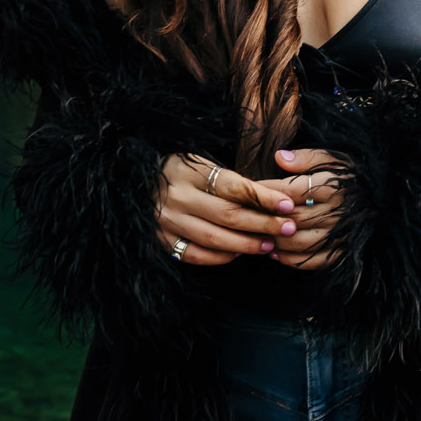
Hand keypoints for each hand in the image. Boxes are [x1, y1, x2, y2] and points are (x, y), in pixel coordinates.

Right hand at [154, 152, 299, 265]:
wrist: (132, 182)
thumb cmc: (178, 171)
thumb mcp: (200, 163)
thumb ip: (230, 179)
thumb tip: (272, 198)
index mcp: (189, 171)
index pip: (234, 187)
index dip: (264, 197)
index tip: (288, 204)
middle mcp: (177, 197)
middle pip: (228, 215)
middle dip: (263, 224)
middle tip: (288, 229)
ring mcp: (167, 221)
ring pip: (214, 238)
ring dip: (246, 244)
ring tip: (269, 244)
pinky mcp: (161, 240)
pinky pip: (195, 255)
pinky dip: (220, 257)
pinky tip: (238, 254)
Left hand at [258, 147, 349, 268]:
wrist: (379, 198)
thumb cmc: (349, 176)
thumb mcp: (332, 159)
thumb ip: (306, 157)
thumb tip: (280, 156)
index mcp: (335, 187)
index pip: (293, 190)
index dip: (268, 190)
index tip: (250, 189)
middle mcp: (338, 213)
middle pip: (294, 218)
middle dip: (268, 218)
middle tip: (246, 215)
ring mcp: (340, 235)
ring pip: (300, 242)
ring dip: (276, 241)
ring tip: (258, 234)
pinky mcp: (341, 251)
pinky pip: (313, 260)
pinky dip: (291, 260)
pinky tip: (275, 253)